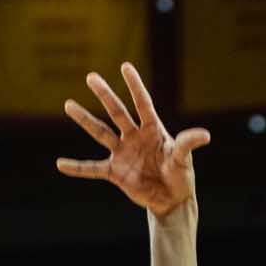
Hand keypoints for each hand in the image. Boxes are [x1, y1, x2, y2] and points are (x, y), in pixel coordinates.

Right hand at [55, 63, 208, 215]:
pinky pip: (92, 169)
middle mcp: (134, 136)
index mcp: (152, 130)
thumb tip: (205, 135)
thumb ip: (187, 145)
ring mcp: (122, 152)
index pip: (143, 103)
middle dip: (104, 95)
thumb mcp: (183, 159)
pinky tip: (60, 164)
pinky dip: (77, 168)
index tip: (125, 66)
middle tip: (90, 76)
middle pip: (117, 112)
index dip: (135, 86)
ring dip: (85, 119)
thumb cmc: (180, 175)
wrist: (171, 199)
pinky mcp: (115, 172)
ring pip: (100, 132)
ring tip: (68, 104)